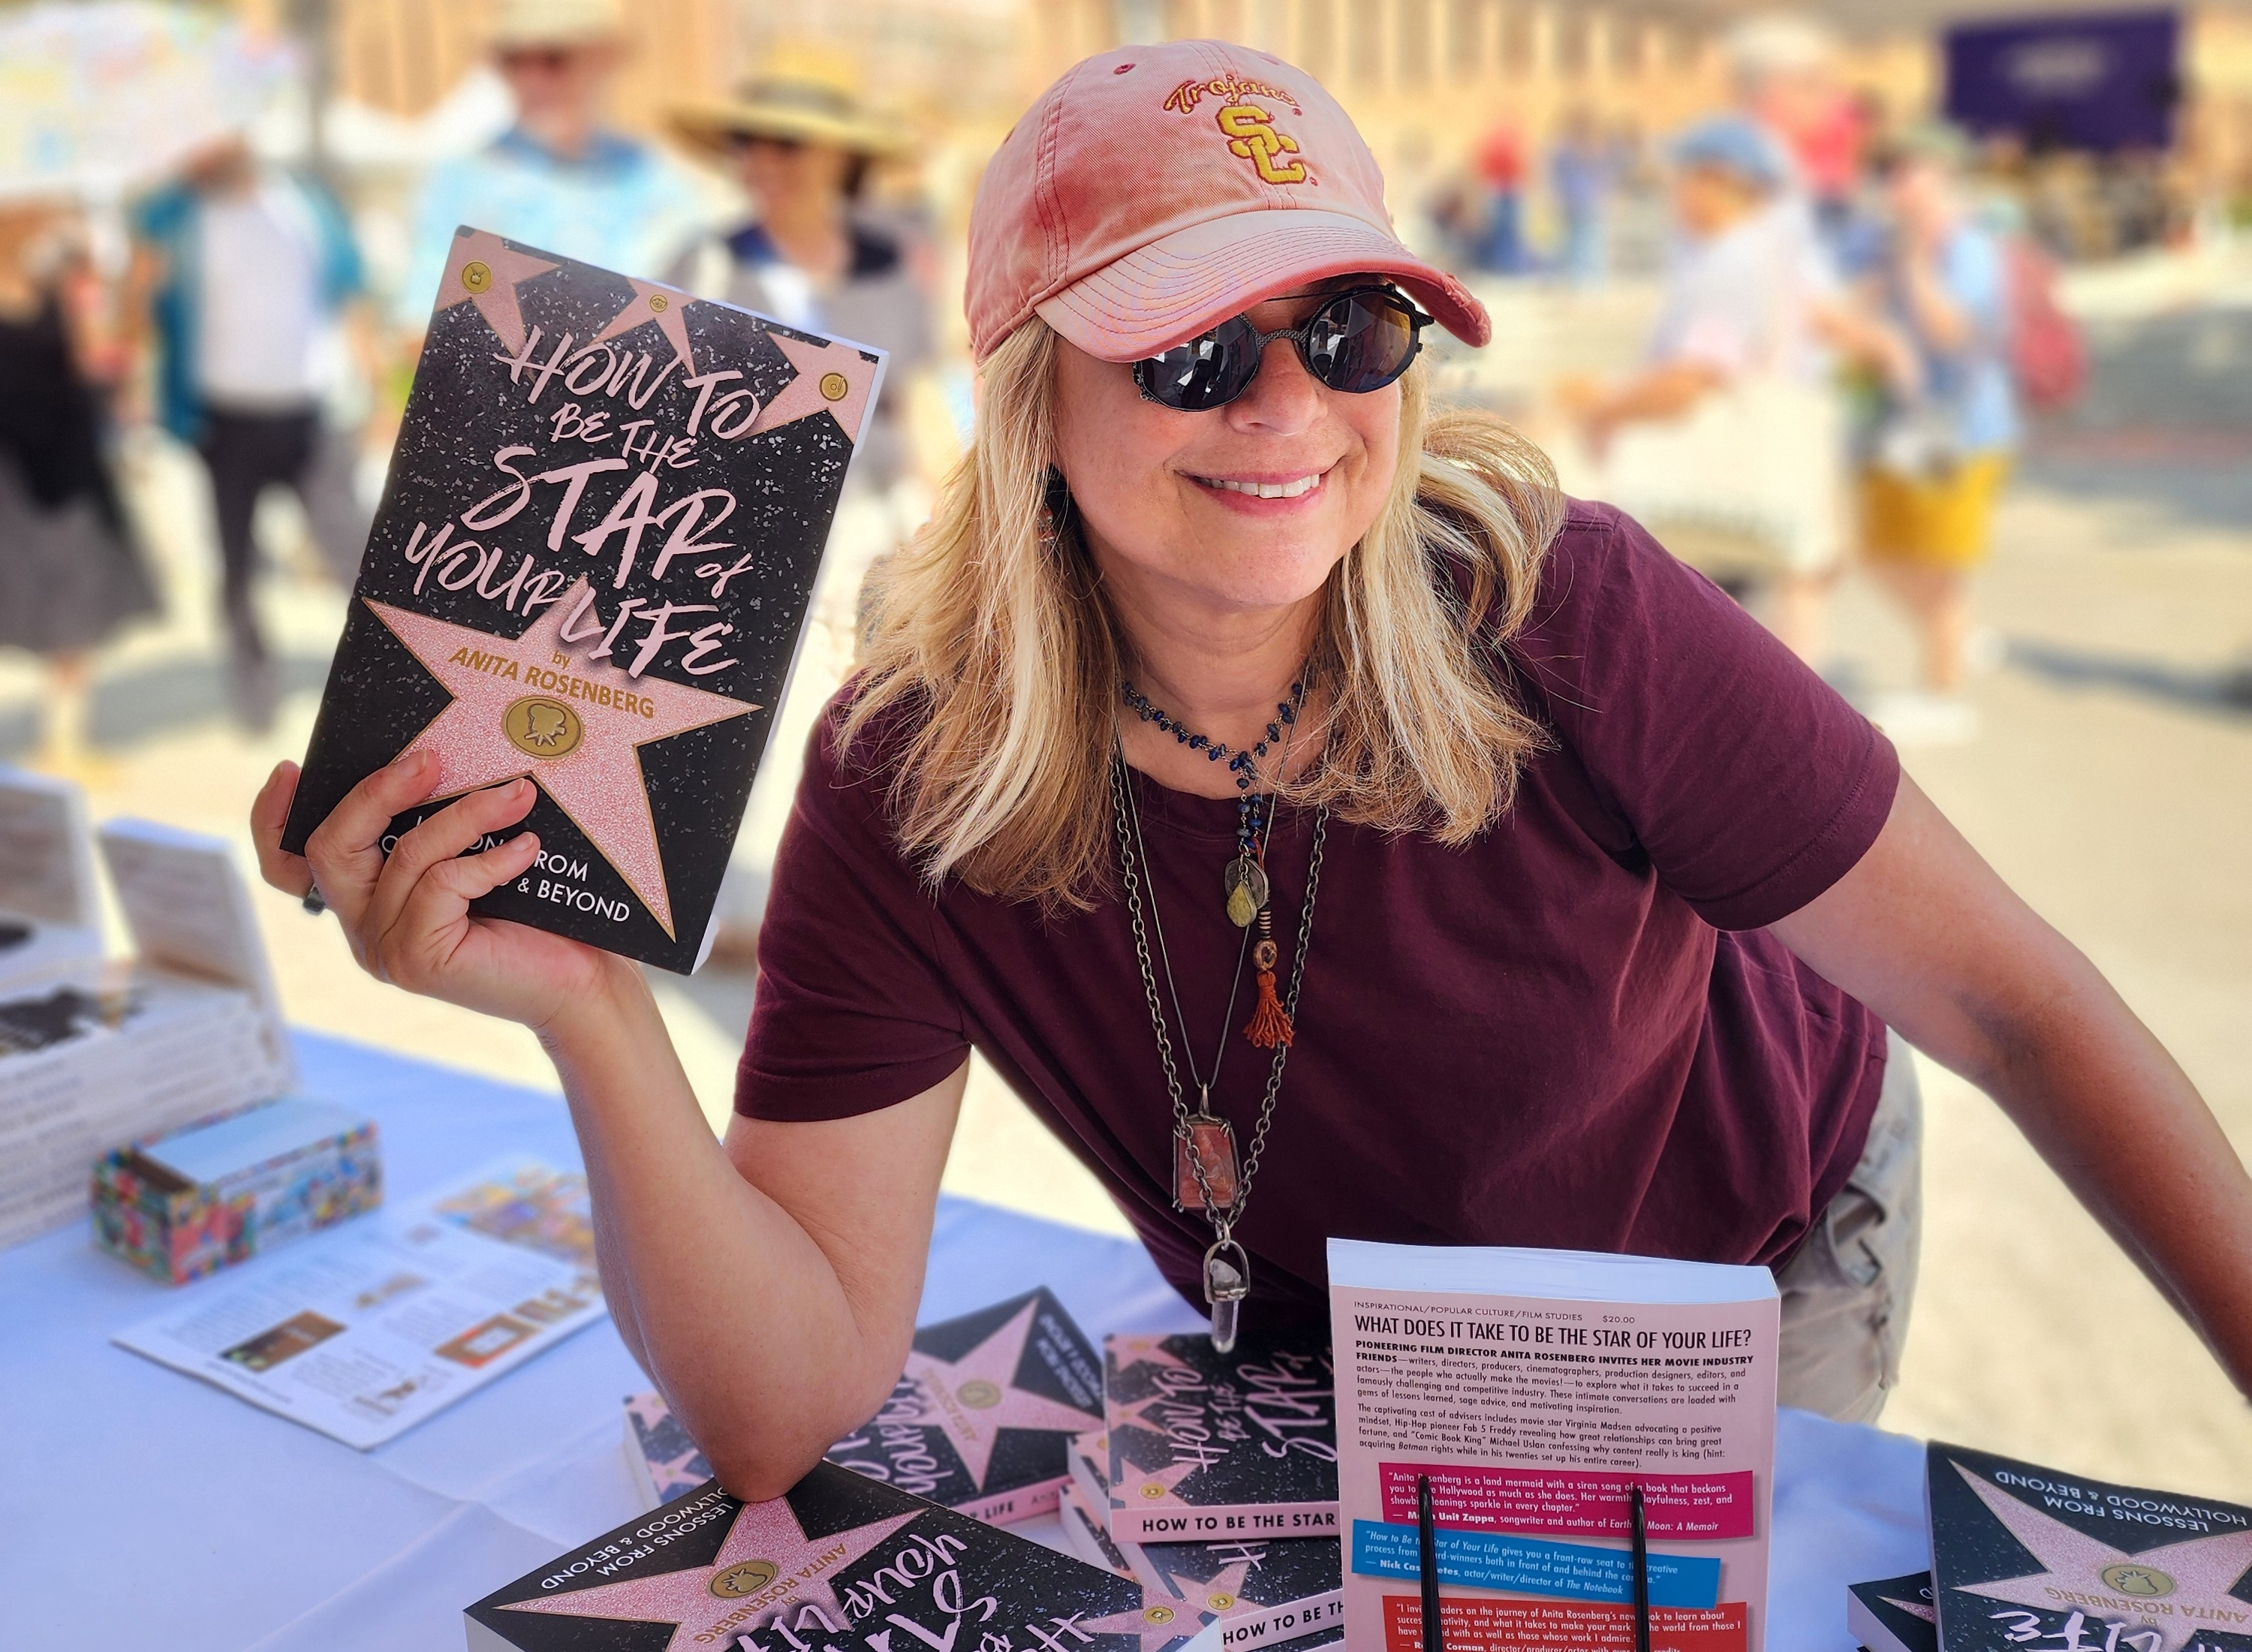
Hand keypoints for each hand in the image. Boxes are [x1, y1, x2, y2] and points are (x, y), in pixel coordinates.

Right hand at [251, 753, 634, 1034]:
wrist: (584, 980)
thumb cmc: (537, 914)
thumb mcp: (475, 855)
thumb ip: (437, 823)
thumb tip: (434, 755)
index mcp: (366, 898)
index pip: (289, 866)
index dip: (272, 819)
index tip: (290, 769)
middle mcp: (362, 927)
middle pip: (331, 847)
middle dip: (376, 792)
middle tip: (429, 758)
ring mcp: (385, 948)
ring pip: (404, 857)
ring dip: (464, 813)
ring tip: (518, 793)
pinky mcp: (418, 961)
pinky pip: (441, 885)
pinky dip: (488, 859)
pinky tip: (528, 848)